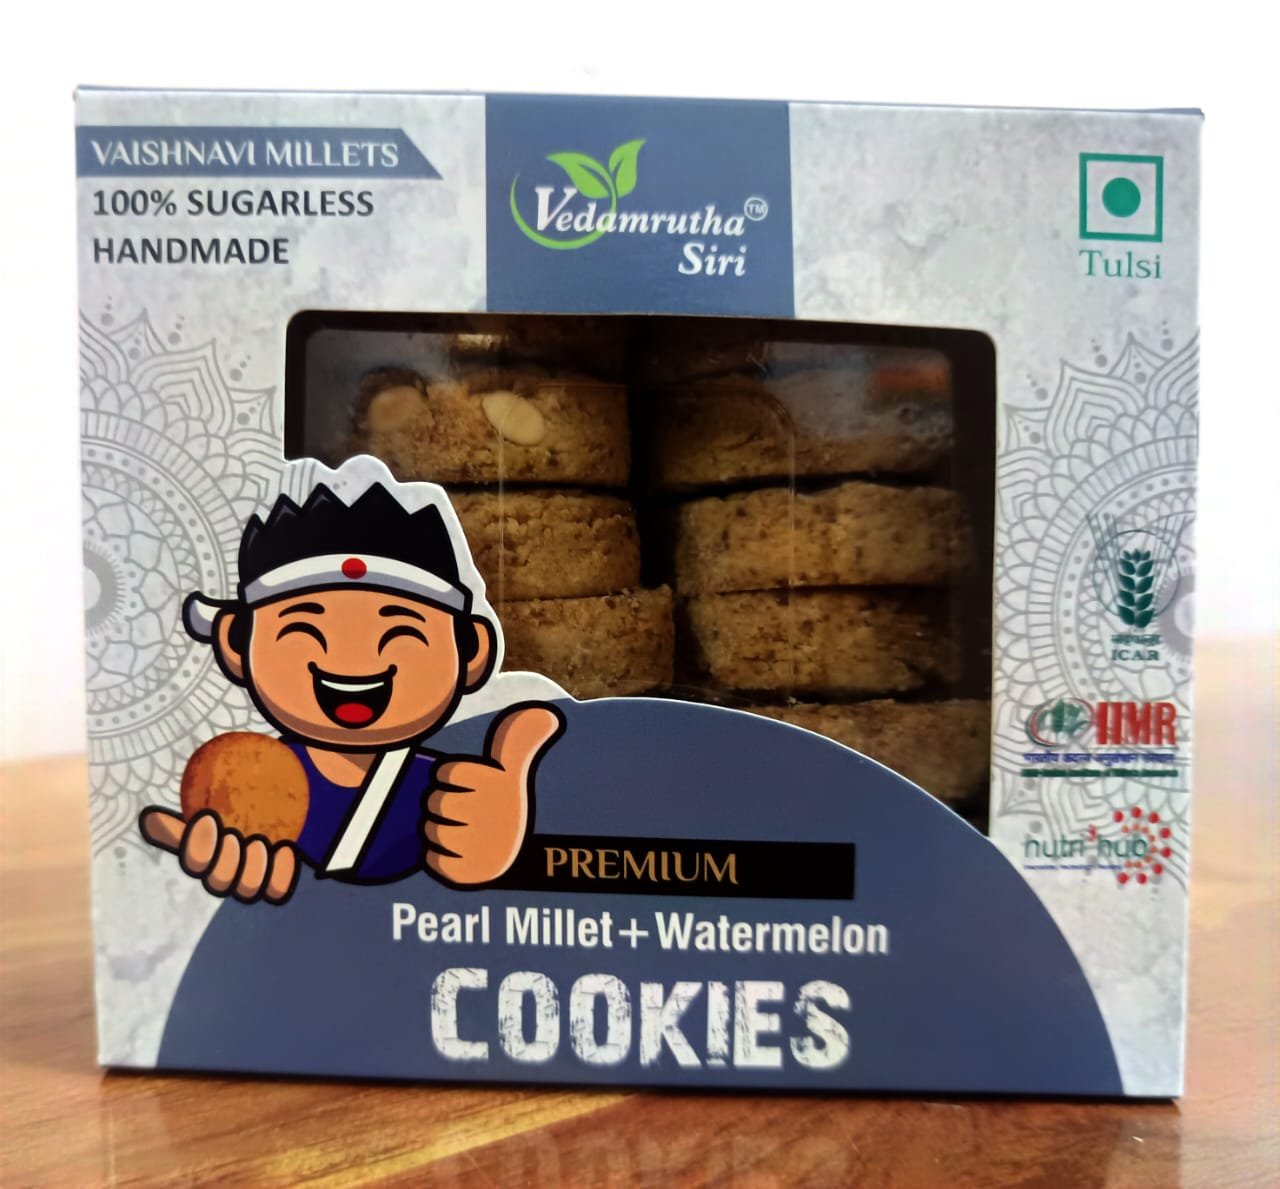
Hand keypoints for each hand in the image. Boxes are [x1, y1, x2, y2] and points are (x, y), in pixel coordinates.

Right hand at [139, 807, 300, 903]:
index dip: (198, 845)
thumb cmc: (235, 809)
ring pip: (247, 889)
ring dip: (252, 868)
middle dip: (226, 860)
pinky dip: (281, 871)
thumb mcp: (208, 810)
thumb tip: (148, 819)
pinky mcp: (276, 880)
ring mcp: (251, 879)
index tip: (208, 817)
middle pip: (219, 881)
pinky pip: (277, 888)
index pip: (195, 861)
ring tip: (259, 843)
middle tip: (235, 835)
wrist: (277, 810)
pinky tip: (284, 848)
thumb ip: (181, 820)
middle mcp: (225, 874)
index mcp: (204, 858)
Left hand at [424, 703, 562, 885]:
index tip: (471, 784)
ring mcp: (479, 847)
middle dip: (444, 803)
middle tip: (463, 809)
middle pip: (436, 801)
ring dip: (440, 830)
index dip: (454, 777)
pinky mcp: (468, 876)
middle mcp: (489, 814)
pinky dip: (440, 858)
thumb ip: (519, 739)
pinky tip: (459, 852)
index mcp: (497, 783)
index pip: (447, 772)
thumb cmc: (508, 806)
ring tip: (463, 830)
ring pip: (431, 831)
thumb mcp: (514, 770)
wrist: (531, 857)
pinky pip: (434, 861)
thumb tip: (547, 713)